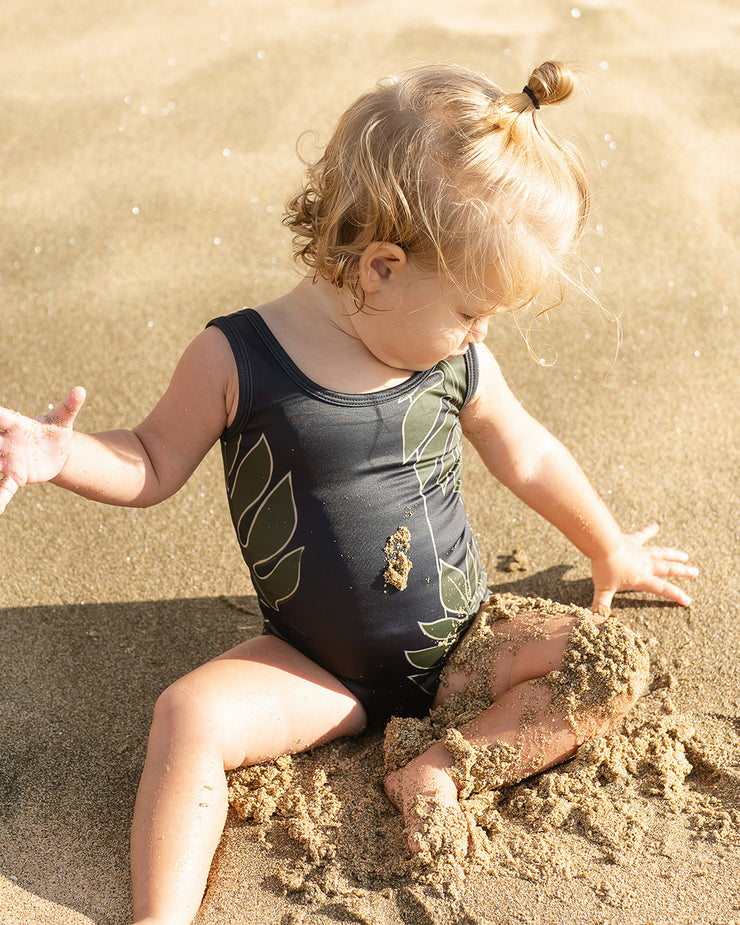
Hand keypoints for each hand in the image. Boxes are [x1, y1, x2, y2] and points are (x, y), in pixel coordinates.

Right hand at [0, 387, 85, 513]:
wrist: (57, 453)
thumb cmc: (55, 431)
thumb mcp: (63, 420)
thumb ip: (70, 406)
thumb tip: (82, 390)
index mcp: (17, 425)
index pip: (1, 418)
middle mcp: (7, 442)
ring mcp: (9, 461)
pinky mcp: (16, 477)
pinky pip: (4, 489)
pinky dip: (0, 499)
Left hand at [590, 523, 696, 611]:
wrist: (602, 544)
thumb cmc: (603, 568)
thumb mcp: (602, 590)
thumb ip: (601, 606)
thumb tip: (596, 622)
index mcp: (642, 578)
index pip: (662, 589)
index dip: (676, 595)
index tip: (688, 601)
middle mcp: (645, 564)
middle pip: (668, 569)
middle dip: (683, 572)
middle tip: (695, 572)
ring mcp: (640, 551)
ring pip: (661, 553)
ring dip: (674, 554)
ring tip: (685, 556)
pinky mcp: (632, 540)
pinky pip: (643, 535)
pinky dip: (649, 530)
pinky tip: (656, 526)